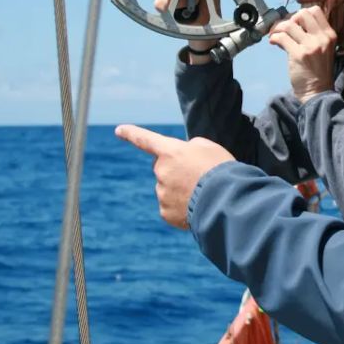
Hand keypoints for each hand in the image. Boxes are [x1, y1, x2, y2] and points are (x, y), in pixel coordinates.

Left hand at [115, 125, 233, 228]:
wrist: (225, 200)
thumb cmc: (220, 170)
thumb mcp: (209, 148)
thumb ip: (190, 148)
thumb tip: (183, 159)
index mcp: (170, 151)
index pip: (146, 139)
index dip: (132, 133)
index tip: (118, 130)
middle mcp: (161, 171)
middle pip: (163, 168)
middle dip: (176, 171)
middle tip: (199, 176)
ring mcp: (162, 193)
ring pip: (168, 189)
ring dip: (182, 190)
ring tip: (203, 193)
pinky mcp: (166, 213)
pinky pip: (171, 207)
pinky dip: (182, 207)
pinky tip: (198, 206)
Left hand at [269, 6, 336, 103]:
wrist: (317, 93)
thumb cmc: (318, 73)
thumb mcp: (322, 50)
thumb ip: (312, 36)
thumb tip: (291, 24)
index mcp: (329, 35)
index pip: (316, 10)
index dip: (302, 14)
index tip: (295, 24)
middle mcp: (322, 38)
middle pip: (303, 13)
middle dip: (290, 19)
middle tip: (285, 30)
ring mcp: (310, 46)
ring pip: (290, 24)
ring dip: (278, 28)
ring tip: (275, 35)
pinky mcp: (298, 54)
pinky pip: (282, 37)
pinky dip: (274, 37)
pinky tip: (273, 42)